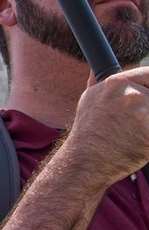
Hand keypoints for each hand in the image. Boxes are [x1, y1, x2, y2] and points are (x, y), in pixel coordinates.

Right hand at [63, 67, 148, 187]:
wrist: (87, 159)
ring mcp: (144, 115)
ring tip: (137, 133)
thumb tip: (96, 69)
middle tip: (139, 121)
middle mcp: (132, 96)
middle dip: (148, 111)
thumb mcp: (89, 98)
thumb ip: (101, 82)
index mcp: (117, 83)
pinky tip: (141, 143)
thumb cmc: (89, 130)